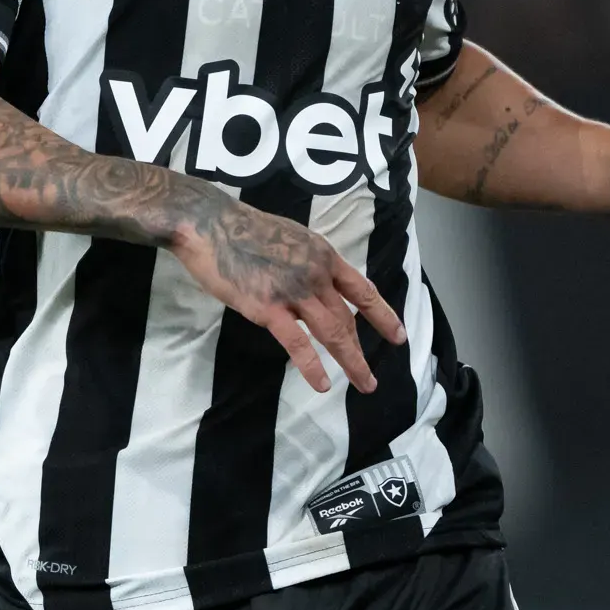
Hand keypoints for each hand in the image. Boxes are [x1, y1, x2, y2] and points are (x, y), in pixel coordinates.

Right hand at [168, 194, 405, 394]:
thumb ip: (307, 263)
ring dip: (351, 362)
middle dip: (361, 351)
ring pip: (333, 333)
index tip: (399, 336)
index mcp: (324, 255)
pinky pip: (297, 343)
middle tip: (370, 379)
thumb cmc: (241, 228)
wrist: (210, 225)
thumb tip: (315, 285)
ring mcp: (295, 292)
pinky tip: (322, 385)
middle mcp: (316, 274)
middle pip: (347, 319)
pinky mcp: (269, 308)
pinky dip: (312, 367)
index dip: (383, 315)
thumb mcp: (290, 237)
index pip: (362, 291)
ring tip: (362, 384)